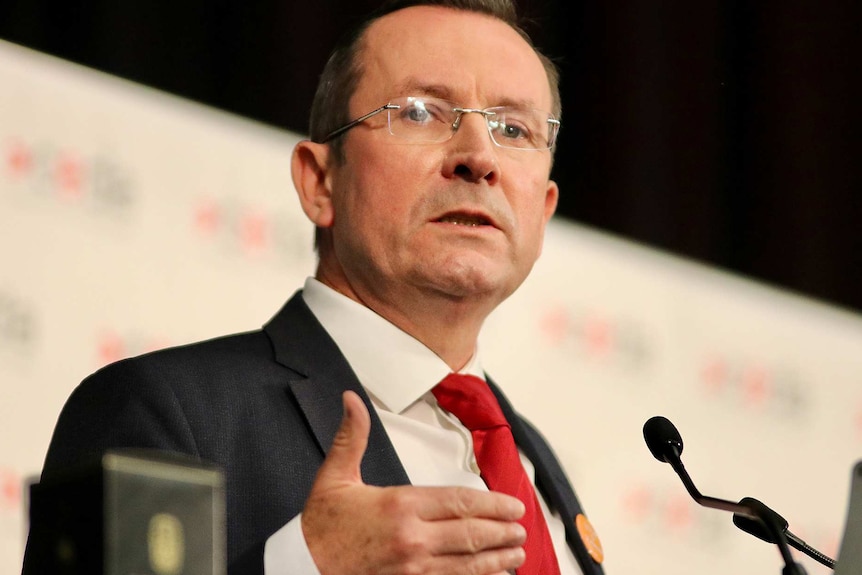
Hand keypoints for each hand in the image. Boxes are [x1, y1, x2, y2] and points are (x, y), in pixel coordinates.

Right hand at [301, 390, 526, 574]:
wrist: (301, 567)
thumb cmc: (321, 526)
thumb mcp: (334, 477)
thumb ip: (351, 436)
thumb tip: (351, 400)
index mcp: (400, 506)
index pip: (459, 502)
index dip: (492, 504)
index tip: (512, 506)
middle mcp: (412, 539)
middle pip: (471, 534)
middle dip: (502, 531)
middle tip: (521, 528)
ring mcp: (413, 568)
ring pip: (467, 564)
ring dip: (497, 559)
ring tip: (517, 554)